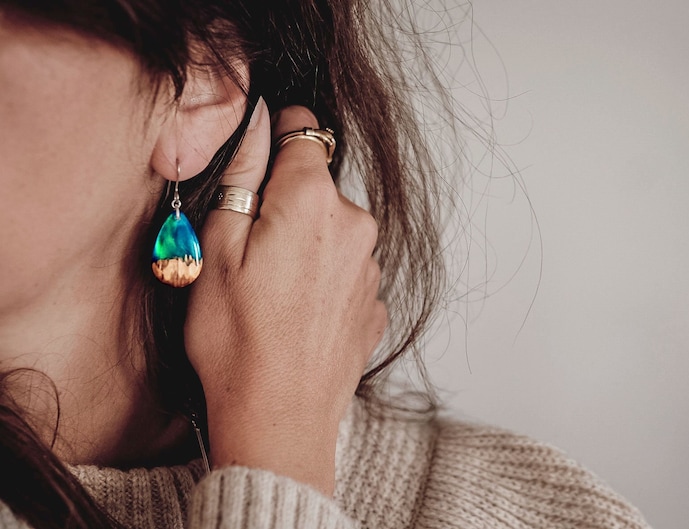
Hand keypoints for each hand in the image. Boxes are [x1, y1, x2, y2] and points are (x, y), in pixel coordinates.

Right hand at [184, 100, 386, 494]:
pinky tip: (296, 314)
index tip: (264, 155)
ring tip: (272, 292)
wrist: (279, 419)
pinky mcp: (375, 303)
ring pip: (334, 230)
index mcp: (313, 200)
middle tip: (249, 251)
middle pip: (320, 187)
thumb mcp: (216, 248)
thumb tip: (260, 123)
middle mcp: (356, 225)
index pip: (306, 131)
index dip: (281, 134)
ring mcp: (371, 268)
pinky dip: (323, 280)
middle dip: (286, 203)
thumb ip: (243, 174)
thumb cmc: (236, 340)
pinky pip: (346, 271)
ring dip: (306, 244)